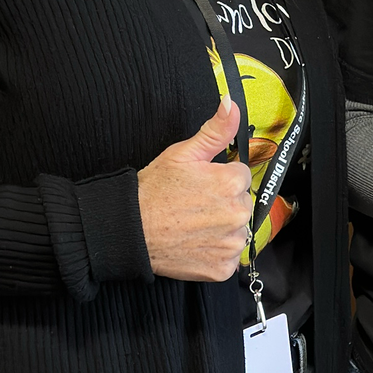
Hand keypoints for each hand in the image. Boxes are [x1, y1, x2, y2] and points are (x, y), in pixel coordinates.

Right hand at [137, 98, 250, 281]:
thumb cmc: (152, 192)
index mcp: (231, 182)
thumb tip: (232, 105)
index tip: (201, 186)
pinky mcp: (223, 267)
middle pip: (242, 204)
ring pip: (238, 231)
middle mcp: (237, 214)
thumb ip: (215, 130)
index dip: (220, 179)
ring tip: (193, 225)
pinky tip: (195, 243)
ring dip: (222, 229)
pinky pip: (229, 257)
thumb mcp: (182, 154)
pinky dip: (215, 252)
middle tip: (194, 206)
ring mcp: (231, 243)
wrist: (131, 230)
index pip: (241, 176)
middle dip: (223, 203)